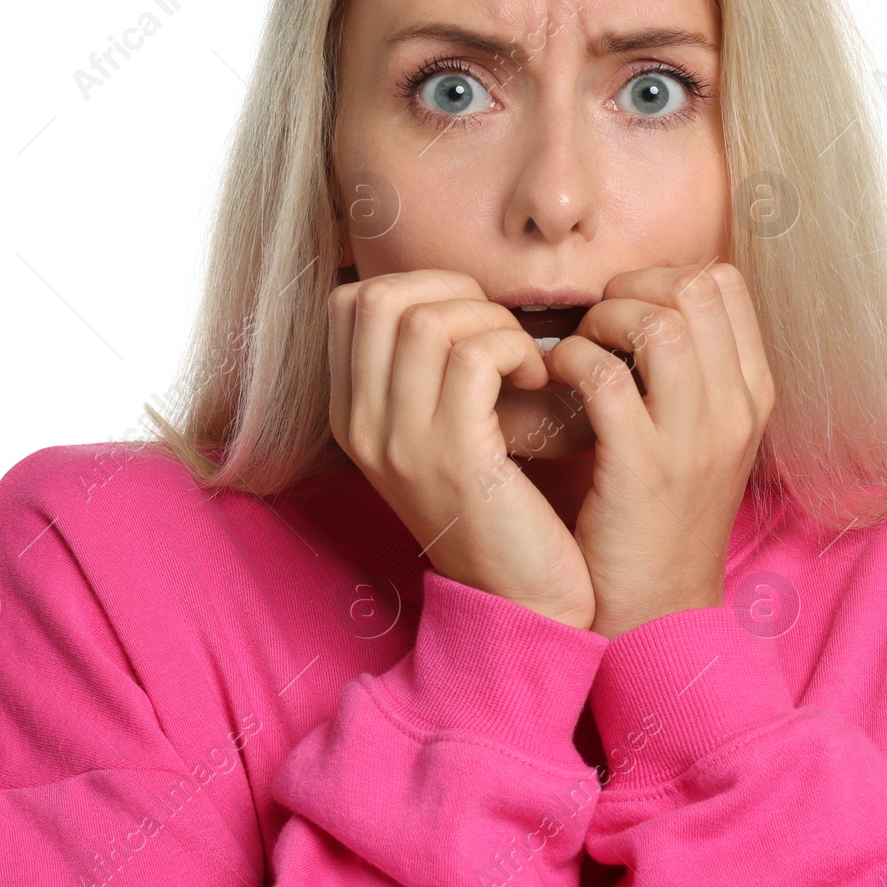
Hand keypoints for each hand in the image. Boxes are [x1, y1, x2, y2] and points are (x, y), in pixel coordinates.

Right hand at [328, 269, 597, 628]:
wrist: (520, 599)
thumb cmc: (500, 507)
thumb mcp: (442, 434)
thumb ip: (427, 371)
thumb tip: (455, 294)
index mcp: (351, 417)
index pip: (349, 303)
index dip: (418, 286)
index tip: (470, 320)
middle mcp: (361, 428)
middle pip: (378, 298)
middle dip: (453, 292)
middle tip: (499, 332)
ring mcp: (400, 444)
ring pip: (428, 321)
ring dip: (492, 323)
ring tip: (522, 362)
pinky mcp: (454, 458)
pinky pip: (474, 357)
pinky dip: (515, 350)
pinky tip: (537, 381)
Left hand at [542, 263, 774, 639]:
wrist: (658, 614)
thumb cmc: (662, 519)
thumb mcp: (700, 438)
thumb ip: (688, 373)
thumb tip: (640, 305)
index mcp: (752, 395)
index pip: (723, 284)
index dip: (662, 276)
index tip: (624, 308)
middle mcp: (734, 410)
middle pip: (695, 289)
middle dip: (631, 288)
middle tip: (595, 325)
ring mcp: (694, 440)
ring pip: (657, 323)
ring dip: (601, 321)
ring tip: (577, 350)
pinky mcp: (642, 470)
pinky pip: (604, 376)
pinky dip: (570, 362)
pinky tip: (555, 381)